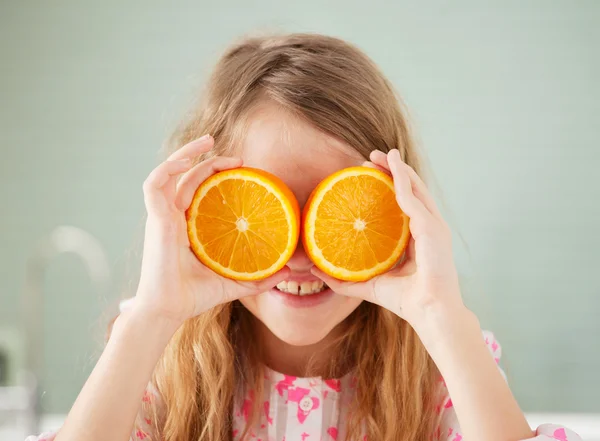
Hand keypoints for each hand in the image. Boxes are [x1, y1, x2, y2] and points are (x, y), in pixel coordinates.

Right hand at [134, 135, 289, 325]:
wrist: (171, 310)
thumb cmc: (196, 296)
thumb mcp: (236, 281)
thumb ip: (261, 276)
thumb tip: (291, 272)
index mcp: (190, 226)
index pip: (201, 190)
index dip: (219, 175)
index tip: (245, 169)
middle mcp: (175, 216)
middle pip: (188, 176)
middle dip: (207, 158)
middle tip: (238, 157)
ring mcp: (163, 215)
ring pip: (169, 172)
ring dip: (187, 153)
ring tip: (209, 141)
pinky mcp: (155, 218)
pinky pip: (155, 183)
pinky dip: (169, 167)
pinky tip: (190, 160)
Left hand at [311, 149, 464, 333]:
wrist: (430, 313)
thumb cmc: (405, 301)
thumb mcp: (368, 284)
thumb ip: (343, 278)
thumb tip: (313, 270)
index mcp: (417, 237)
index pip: (403, 205)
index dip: (387, 187)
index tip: (366, 176)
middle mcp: (428, 227)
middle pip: (410, 190)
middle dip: (392, 171)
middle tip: (370, 157)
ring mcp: (433, 225)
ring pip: (414, 187)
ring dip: (397, 167)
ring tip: (381, 153)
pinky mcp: (433, 227)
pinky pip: (413, 197)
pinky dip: (402, 178)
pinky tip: (391, 165)